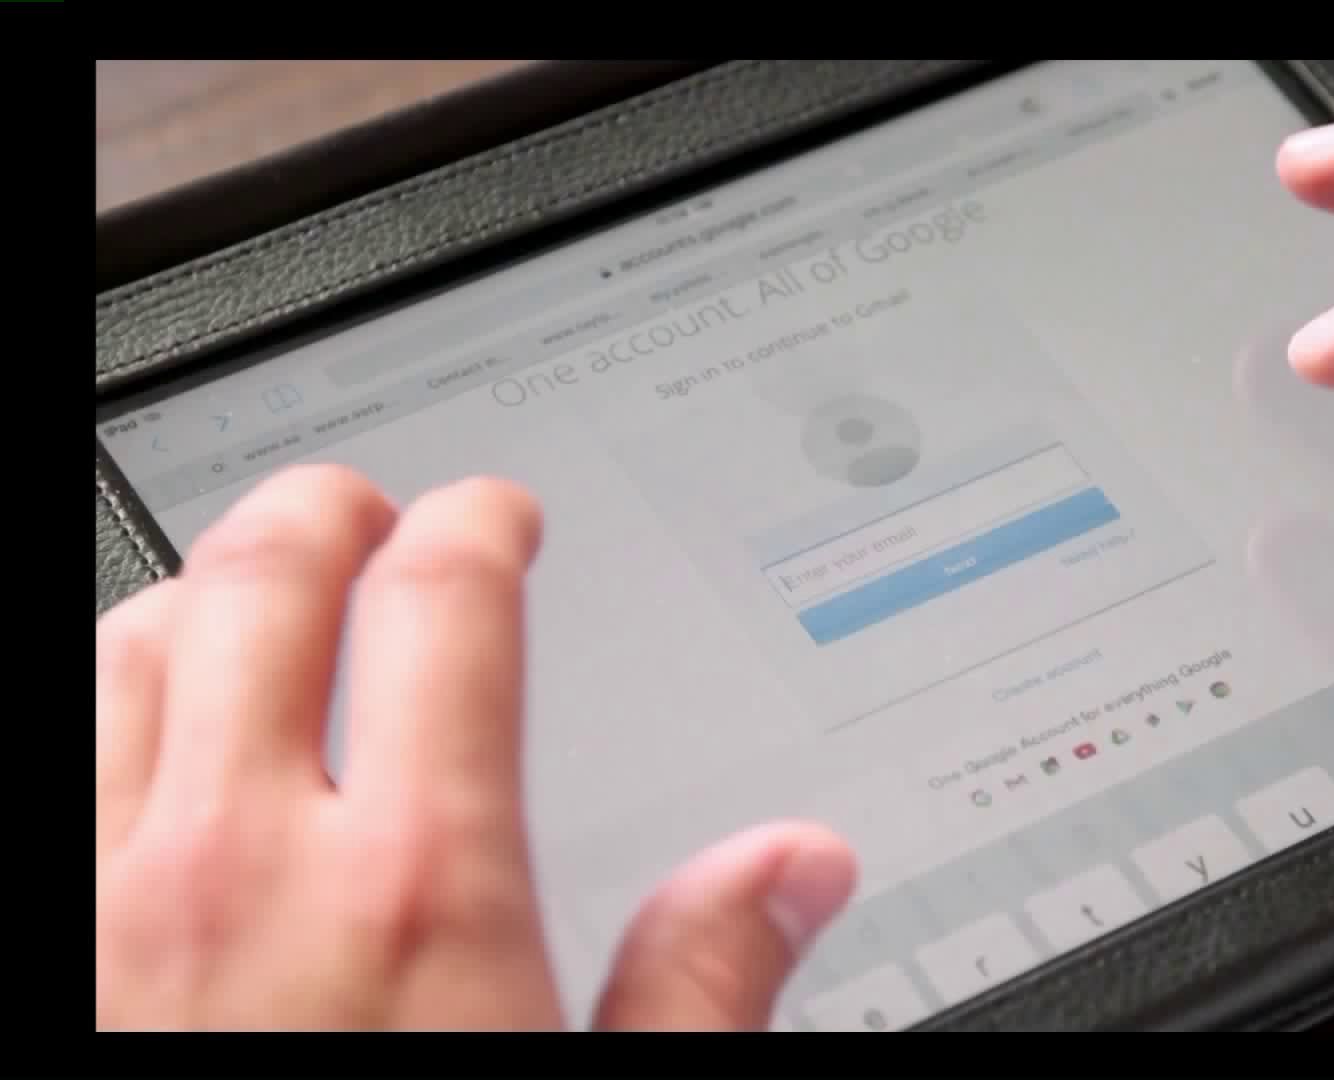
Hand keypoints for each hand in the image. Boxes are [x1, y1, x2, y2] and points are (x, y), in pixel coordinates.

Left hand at [95, 466, 856, 1029]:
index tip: (493, 517)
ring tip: (230, 599)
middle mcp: (238, 865)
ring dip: (184, 598)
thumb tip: (795, 865)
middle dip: (324, 515)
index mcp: (418, 883)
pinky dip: (83, 711)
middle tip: (362, 511)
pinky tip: (116, 735)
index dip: (477, 525)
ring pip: (117, 655)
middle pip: (266, 582)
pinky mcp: (36, 964)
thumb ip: (703, 981)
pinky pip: (34, 766)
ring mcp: (99, 910)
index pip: (445, 601)